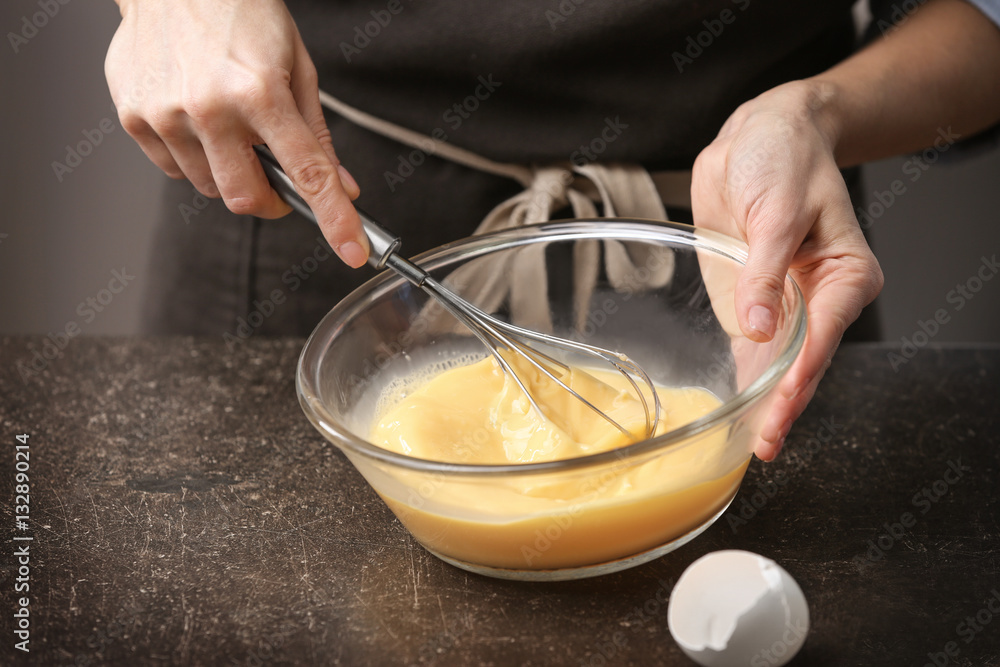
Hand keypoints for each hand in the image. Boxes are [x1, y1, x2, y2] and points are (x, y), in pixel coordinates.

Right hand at [105, 0, 367, 266]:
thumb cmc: (241, 12)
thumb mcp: (297, 66)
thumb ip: (318, 134)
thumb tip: (344, 186)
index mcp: (261, 91)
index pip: (307, 173)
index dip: (335, 219)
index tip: (352, 251)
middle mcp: (210, 107)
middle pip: (246, 198)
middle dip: (270, 200)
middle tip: (277, 178)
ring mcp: (166, 114)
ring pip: (209, 187)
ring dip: (229, 172)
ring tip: (230, 124)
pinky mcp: (134, 115)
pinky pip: (173, 168)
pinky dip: (193, 157)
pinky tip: (196, 116)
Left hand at [691, 80, 883, 460]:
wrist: (759, 137)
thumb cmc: (783, 159)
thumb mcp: (775, 210)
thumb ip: (765, 271)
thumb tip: (758, 327)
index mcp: (845, 275)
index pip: (823, 334)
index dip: (801, 372)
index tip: (783, 403)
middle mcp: (820, 298)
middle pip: (804, 361)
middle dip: (785, 402)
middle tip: (765, 442)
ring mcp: (785, 306)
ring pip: (779, 364)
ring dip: (765, 401)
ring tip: (753, 444)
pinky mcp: (753, 305)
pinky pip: (750, 349)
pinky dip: (745, 379)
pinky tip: (738, 412)